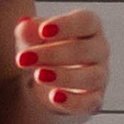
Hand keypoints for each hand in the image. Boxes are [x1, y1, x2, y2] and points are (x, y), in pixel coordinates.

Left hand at [12, 7, 109, 121]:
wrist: (52, 77)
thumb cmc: (48, 47)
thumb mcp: (35, 36)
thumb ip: (29, 30)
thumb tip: (23, 27)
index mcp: (90, 26)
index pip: (86, 21)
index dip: (66, 25)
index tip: (43, 31)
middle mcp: (100, 49)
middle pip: (84, 50)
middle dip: (52, 54)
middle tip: (23, 58)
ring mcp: (100, 75)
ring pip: (90, 76)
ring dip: (63, 76)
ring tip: (38, 76)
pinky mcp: (95, 98)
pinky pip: (89, 101)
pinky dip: (72, 101)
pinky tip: (54, 97)